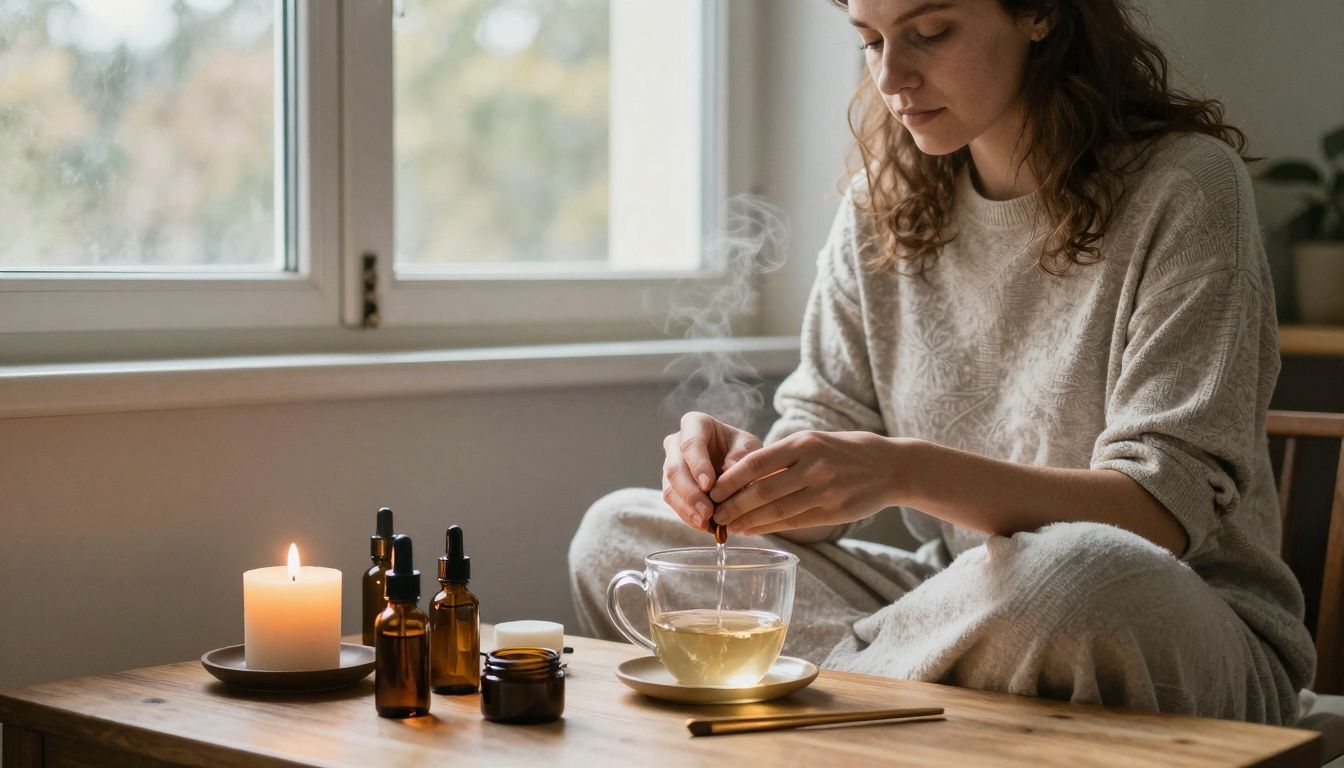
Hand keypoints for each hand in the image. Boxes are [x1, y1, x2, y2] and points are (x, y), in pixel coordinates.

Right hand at [661, 412, 762, 531]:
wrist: (740, 465)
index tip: (709, 485)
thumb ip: (742, 455)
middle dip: (690, 493)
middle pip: (674, 468)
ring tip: (706, 523)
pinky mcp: (671, 487)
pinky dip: (688, 516)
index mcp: (695, 424)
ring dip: (687, 508)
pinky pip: (674, 503)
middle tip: (708, 512)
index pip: (690, 443)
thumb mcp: (751, 448)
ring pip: (670, 488)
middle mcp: (676, 443)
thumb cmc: (744, 450)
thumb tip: (730, 469)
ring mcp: (670, 465)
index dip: (697, 465)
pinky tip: (703, 526)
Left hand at [708, 430, 900, 535]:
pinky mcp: (833, 512)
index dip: (731, 479)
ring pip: (776, 510)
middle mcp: (813, 466)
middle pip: (762, 491)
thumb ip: (783, 457)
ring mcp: (825, 491)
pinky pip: (793, 523)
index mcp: (804, 443)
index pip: (756, 462)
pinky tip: (753, 530)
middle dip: (733, 505)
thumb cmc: (846, 451)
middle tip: (714, 513)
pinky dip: (769, 528)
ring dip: (748, 521)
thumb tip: (742, 476)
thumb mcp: (815, 441)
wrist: (892, 467)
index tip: (713, 489)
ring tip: (728, 526)